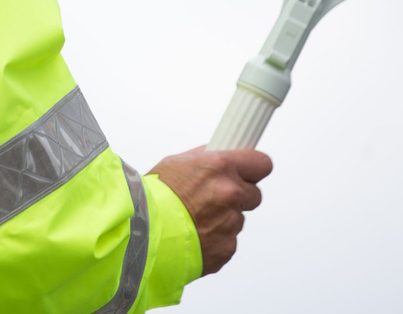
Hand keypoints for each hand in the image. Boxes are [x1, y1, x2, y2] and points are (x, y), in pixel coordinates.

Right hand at [148, 146, 272, 275]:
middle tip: (215, 198)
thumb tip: (218, 155)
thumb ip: (205, 159)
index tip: (249, 171)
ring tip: (194, 219)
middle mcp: (230, 193)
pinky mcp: (227, 247)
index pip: (262, 163)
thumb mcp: (176, 163)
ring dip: (223, 219)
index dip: (254, 168)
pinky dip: (215, 239)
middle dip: (238, 196)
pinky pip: (228, 240)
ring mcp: (230, 222)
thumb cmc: (152, 197)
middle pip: (254, 194)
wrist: (140, 233)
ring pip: (238, 219)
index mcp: (220, 167)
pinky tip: (194, 235)